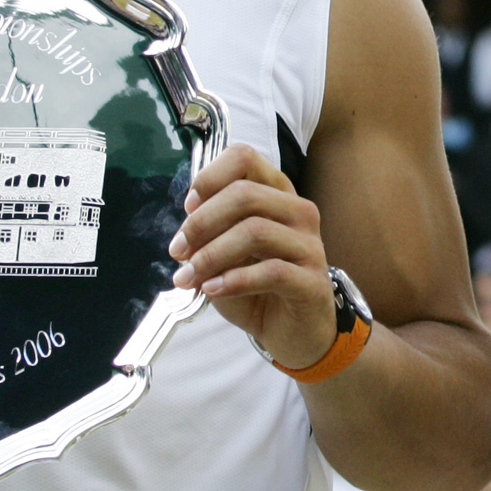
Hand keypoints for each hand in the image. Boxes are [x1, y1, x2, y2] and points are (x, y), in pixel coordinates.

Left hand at [169, 143, 337, 370]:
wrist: (293, 332)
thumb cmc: (257, 287)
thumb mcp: (226, 255)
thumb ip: (208, 237)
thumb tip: (184, 235)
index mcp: (277, 194)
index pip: (245, 159)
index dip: (210, 178)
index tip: (189, 207)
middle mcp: (298, 211)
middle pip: (245, 194)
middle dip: (202, 222)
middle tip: (178, 251)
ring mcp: (310, 245)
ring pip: (255, 231)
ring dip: (211, 255)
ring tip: (189, 278)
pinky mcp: (312, 281)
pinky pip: (272, 271)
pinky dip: (234, 280)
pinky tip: (213, 290)